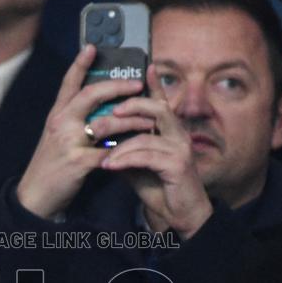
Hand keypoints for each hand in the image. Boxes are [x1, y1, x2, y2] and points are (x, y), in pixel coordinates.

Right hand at [16, 45, 147, 218]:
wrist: (35, 195)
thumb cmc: (50, 166)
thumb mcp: (56, 137)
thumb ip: (74, 120)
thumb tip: (100, 107)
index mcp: (57, 115)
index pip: (69, 83)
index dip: (80, 63)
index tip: (92, 47)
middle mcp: (61, 123)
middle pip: (90, 95)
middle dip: (117, 87)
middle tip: (137, 84)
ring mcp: (69, 142)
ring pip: (106, 123)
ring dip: (131, 121)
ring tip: (148, 119)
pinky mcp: (78, 162)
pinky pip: (109, 152)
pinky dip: (126, 151)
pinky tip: (140, 149)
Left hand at [100, 65, 212, 239]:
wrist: (179, 216)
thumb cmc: (160, 189)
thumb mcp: (136, 166)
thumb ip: (125, 149)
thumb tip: (103, 139)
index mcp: (170, 131)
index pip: (161, 103)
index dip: (154, 85)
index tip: (146, 66)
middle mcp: (179, 135)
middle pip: (157, 109)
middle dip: (131, 107)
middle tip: (108, 114)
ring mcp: (180, 149)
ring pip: (145, 135)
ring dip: (119, 144)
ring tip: (101, 155)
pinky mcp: (178, 164)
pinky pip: (146, 155)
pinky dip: (125, 159)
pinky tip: (109, 166)